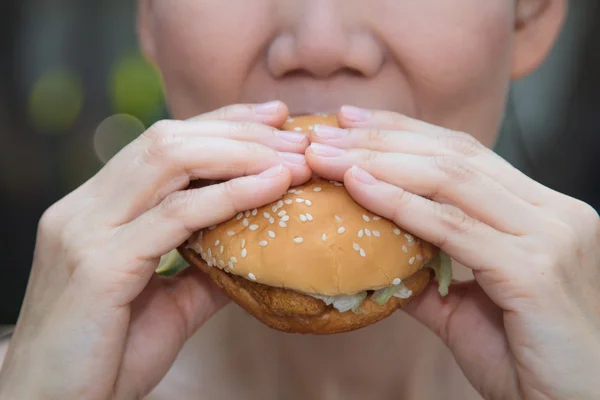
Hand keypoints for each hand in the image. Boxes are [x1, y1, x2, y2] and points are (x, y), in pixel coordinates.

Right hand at [0, 102, 311, 399]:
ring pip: (170, 160)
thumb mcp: (168, 304)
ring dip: (241, 152)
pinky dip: (230, 194)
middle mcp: (85, 208)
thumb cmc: (107, 358)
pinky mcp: (98, 263)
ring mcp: (86, 230)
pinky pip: (176, 215)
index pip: (162, 144)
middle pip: (168, 140)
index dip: (221, 123)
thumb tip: (252, 247)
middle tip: (295, 131)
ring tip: (293, 156)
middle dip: (239, 129)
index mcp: (96, 210)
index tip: (273, 118)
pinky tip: (273, 185)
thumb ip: (206, 268)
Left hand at [306, 106, 599, 399]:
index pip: (465, 154)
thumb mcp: (467, 308)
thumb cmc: (525, 360)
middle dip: (382, 139)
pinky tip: (358, 186)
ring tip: (328, 155)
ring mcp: (550, 236)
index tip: (351, 122)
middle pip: (454, 156)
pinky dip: (400, 203)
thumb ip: (426, 275)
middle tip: (327, 130)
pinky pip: (452, 227)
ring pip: (451, 180)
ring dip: (378, 162)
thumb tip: (377, 261)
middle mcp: (553, 212)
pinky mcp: (535, 269)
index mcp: (541, 212)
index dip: (404, 132)